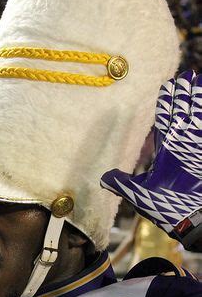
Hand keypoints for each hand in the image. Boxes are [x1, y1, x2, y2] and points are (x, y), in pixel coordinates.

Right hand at [101, 71, 201, 249]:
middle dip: (184, 93)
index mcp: (166, 148)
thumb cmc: (169, 207)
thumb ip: (123, 184)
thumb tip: (103, 177)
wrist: (198, 219)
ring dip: (198, 98)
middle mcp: (185, 141)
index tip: (167, 85)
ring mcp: (199, 146)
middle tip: (186, 77)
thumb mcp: (141, 197)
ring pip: (199, 115)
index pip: (165, 117)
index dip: (165, 101)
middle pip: (184, 110)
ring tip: (199, 82)